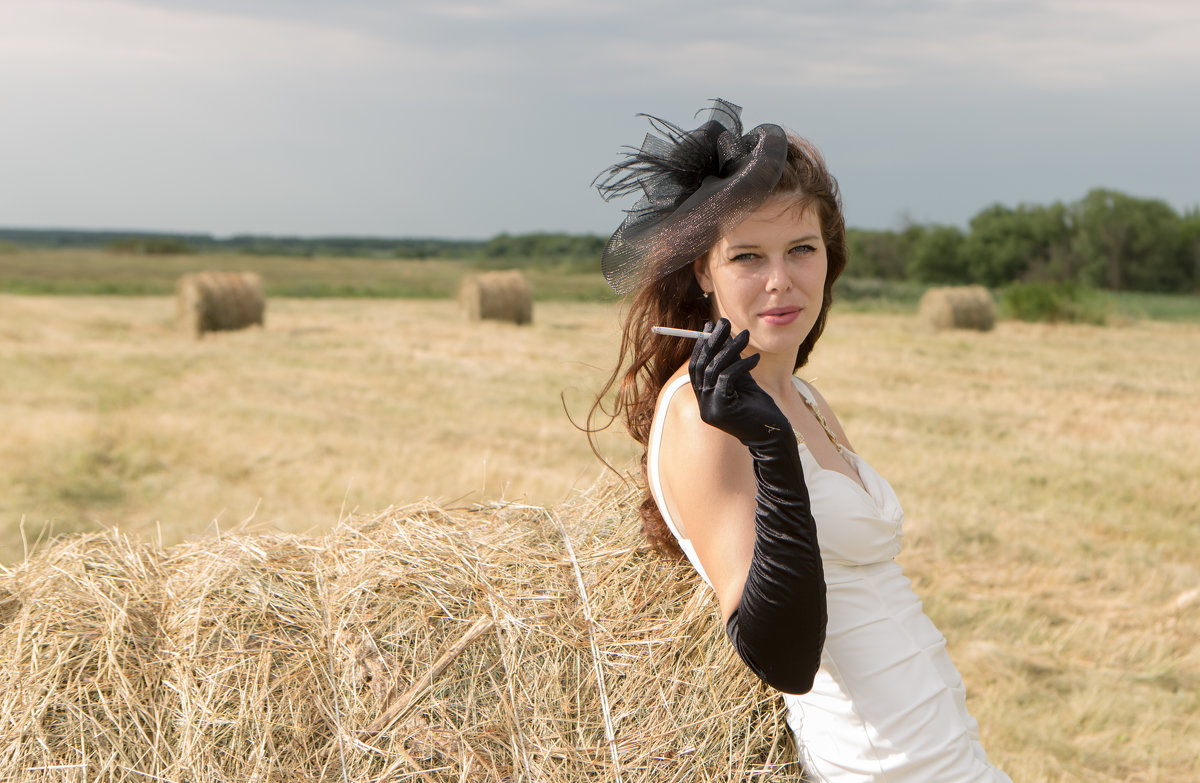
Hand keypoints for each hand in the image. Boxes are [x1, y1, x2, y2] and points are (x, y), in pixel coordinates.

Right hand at [688, 319, 790, 445]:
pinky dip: (741, 365)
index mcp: (704, 398)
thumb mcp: (744, 381)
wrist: (772, 436)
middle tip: (723, 322)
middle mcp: (703, 404)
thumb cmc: (759, 410)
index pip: (696, 367)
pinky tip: (755, 359)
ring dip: (730, 349)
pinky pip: (726, 379)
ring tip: (744, 335)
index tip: (711, 325)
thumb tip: (727, 337)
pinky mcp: (722, 410)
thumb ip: (732, 363)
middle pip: (700, 366)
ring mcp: (709, 409)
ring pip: (713, 370)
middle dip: (712, 341)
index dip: (703, 345)